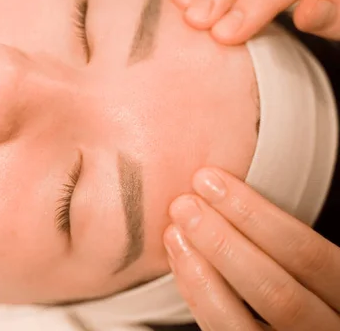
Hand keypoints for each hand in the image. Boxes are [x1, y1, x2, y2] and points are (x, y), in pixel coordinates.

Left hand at [163, 168, 339, 330]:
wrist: (304, 326)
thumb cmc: (307, 289)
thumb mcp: (315, 270)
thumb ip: (284, 245)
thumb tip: (224, 193)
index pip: (307, 253)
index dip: (256, 215)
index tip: (212, 183)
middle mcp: (327, 328)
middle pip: (275, 289)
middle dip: (222, 241)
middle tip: (185, 206)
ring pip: (241, 322)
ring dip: (200, 272)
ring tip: (175, 233)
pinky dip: (196, 297)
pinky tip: (181, 265)